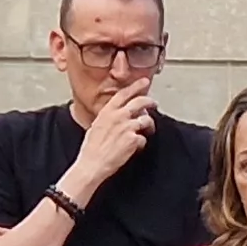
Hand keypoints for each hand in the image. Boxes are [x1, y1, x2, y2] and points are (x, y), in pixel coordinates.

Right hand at [68, 79, 156, 193]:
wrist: (93, 163)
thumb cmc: (91, 147)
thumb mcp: (96, 126)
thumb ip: (108, 117)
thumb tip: (118, 114)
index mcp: (107, 111)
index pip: (124, 93)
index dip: (135, 86)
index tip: (144, 82)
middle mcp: (119, 116)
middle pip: (140, 102)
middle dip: (150, 101)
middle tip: (154, 103)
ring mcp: (127, 127)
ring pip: (147, 120)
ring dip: (149, 125)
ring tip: (147, 131)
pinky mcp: (134, 139)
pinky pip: (144, 138)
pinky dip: (141, 143)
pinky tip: (135, 147)